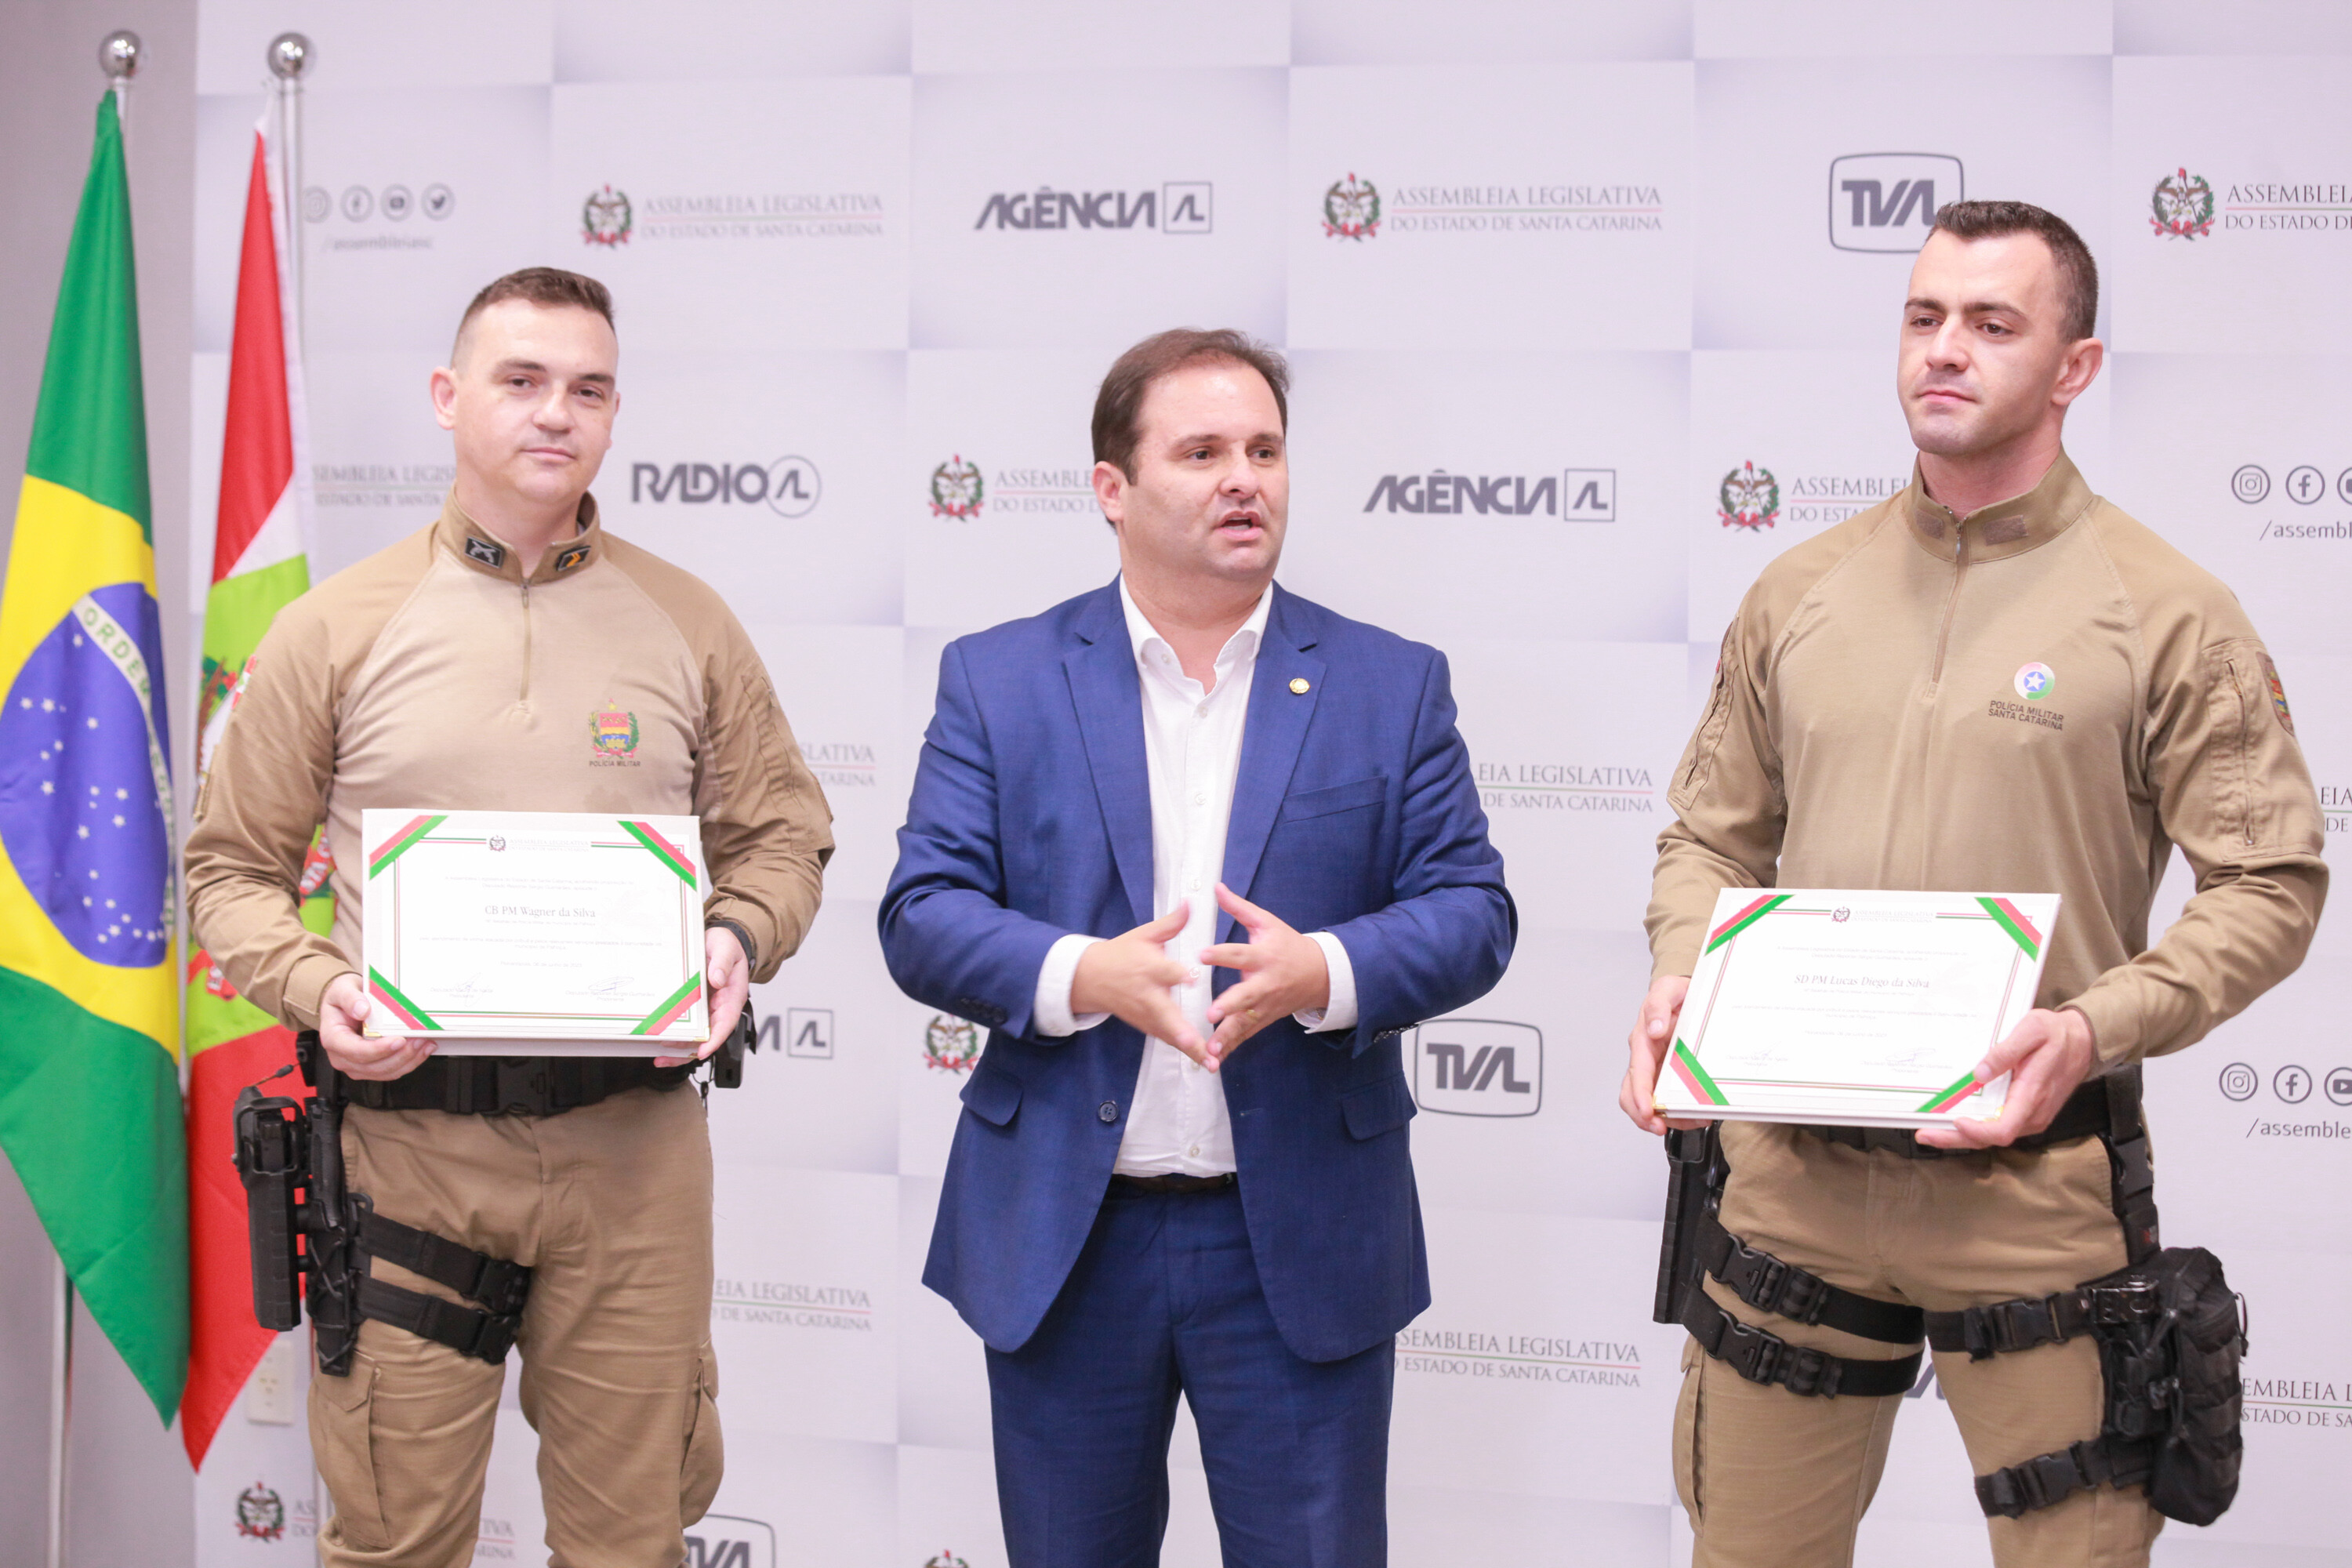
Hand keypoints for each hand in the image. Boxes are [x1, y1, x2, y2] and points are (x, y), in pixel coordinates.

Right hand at [318, 971, 434, 1081]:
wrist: (346, 1003)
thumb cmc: (343, 997)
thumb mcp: (342, 989)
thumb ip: (350, 998)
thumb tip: (362, 1010)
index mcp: (333, 1038)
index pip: (355, 1051)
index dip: (378, 1049)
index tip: (399, 1040)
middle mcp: (342, 1057)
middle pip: (373, 1066)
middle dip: (400, 1055)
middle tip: (420, 1039)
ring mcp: (357, 1065)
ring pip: (385, 1072)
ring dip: (408, 1060)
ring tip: (425, 1043)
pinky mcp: (371, 1067)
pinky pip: (392, 1071)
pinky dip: (410, 1062)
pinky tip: (423, 1049)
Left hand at [656, 925, 749, 1068]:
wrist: (719, 941)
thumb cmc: (726, 945)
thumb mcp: (726, 948)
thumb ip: (722, 963)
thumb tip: (717, 980)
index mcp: (733, 995)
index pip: (727, 1022)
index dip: (715, 1039)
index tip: (702, 1051)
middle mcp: (721, 1007)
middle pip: (709, 1036)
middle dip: (689, 1049)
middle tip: (668, 1051)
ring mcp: (708, 1009)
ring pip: (697, 1037)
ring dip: (680, 1050)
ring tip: (660, 1058)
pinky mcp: (696, 1007)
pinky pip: (688, 1026)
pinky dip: (676, 1038)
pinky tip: (660, 1045)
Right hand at [1070, 904, 1207, 1064]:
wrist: (1090, 978)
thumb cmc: (1122, 953)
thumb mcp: (1144, 935)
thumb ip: (1172, 923)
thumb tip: (1192, 901)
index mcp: (1149, 968)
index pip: (1165, 972)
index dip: (1179, 976)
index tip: (1192, 979)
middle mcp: (1148, 994)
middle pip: (1166, 1014)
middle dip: (1181, 1031)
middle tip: (1197, 1044)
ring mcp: (1146, 1015)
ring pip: (1168, 1034)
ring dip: (1188, 1049)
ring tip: (1210, 1064)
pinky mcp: (1146, 1026)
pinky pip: (1166, 1039)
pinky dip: (1183, 1051)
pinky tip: (1203, 1062)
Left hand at [1200, 883, 1328, 1064]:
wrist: (1319, 974)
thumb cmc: (1287, 944)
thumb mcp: (1267, 922)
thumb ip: (1239, 908)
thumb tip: (1216, 887)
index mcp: (1263, 956)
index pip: (1240, 954)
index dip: (1221, 954)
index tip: (1202, 955)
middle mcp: (1264, 983)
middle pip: (1246, 995)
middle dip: (1229, 1005)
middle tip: (1211, 1013)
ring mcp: (1265, 1005)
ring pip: (1245, 1022)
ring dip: (1228, 1035)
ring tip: (1210, 1047)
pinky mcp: (1264, 1019)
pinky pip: (1246, 1035)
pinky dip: (1232, 1047)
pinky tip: (1213, 1059)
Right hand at [1620, 975, 1707, 1135]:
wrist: (1689, 995)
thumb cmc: (1677, 994)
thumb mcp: (1669, 990)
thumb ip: (1658, 1005)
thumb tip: (1653, 1028)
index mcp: (1643, 1040)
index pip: (1637, 1072)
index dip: (1640, 1095)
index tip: (1648, 1112)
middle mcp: (1646, 1059)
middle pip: (1632, 1095)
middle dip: (1643, 1116)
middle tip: (1660, 1128)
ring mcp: (1657, 1070)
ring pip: (1648, 1103)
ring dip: (1665, 1119)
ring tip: (1691, 1122)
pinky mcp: (1669, 1076)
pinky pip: (1667, 1101)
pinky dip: (1678, 1114)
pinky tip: (1695, 1114)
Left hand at [1914, 1007, 2096, 1149]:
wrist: (2083, 1040)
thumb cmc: (2057, 1033)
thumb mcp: (2032, 1030)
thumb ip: (2006, 1051)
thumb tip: (1980, 1072)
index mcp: (2032, 1095)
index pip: (2003, 1129)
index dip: (1977, 1132)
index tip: (1955, 1122)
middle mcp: (2032, 1113)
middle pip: (1992, 1137)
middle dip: (1956, 1139)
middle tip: (1925, 1134)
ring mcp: (2030, 1115)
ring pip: (1994, 1134)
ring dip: (1963, 1135)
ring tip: (1931, 1128)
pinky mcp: (2027, 1112)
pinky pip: (1999, 1125)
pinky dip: (1976, 1126)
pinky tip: (1955, 1118)